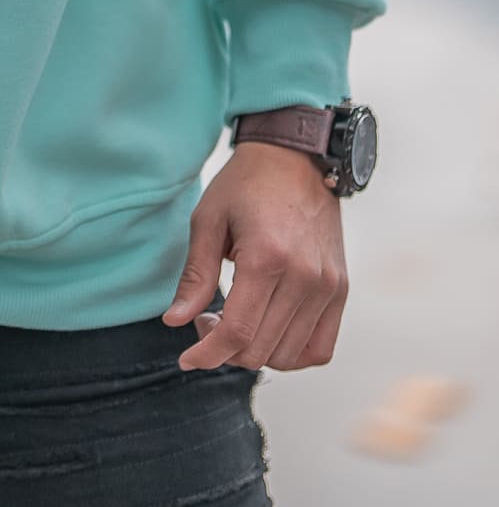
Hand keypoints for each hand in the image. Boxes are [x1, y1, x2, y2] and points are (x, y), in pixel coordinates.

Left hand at [162, 141, 348, 371]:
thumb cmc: (245, 184)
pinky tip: (268, 332)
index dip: (207, 354)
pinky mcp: (341, 290)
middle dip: (224, 349)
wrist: (296, 158)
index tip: (186, 358)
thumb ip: (196, 276)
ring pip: (289, 356)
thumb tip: (174, 323)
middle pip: (261, 349)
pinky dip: (292, 354)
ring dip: (255, 352)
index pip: (238, 332)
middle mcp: (304, 277)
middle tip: (206, 319)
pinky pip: (320, 349)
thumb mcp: (208, 219)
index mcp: (267, 257)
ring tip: (235, 320)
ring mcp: (328, 286)